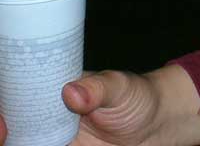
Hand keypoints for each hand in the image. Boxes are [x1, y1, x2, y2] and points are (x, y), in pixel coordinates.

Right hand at [0, 65, 199, 145]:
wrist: (157, 126)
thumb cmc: (137, 97)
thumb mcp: (120, 87)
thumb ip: (98, 88)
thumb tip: (72, 91)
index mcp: (55, 92)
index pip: (19, 98)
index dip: (7, 110)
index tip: (4, 123)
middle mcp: (48, 119)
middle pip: (16, 128)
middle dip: (7, 133)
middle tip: (7, 136)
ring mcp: (55, 140)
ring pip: (27, 142)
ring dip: (19, 142)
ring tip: (16, 140)